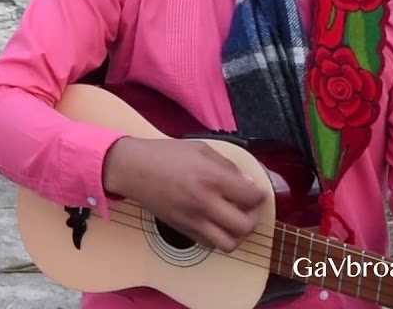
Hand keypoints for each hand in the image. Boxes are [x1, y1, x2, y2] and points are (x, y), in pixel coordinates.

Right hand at [101, 137, 266, 251]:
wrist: (133, 169)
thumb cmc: (165, 154)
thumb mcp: (201, 149)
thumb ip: (228, 166)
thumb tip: (248, 183)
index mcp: (212, 178)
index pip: (253, 197)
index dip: (259, 194)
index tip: (253, 189)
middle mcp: (205, 203)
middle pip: (245, 226)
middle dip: (252, 217)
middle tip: (245, 207)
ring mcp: (193, 220)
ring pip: (229, 243)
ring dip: (237, 234)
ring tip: (232, 219)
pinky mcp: (182, 229)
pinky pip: (210, 244)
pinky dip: (218, 237)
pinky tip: (214, 222)